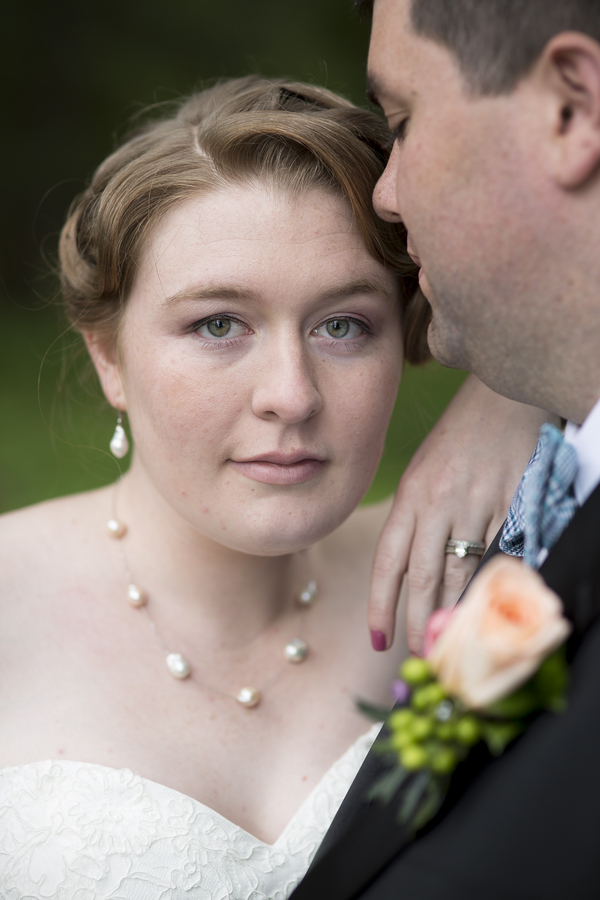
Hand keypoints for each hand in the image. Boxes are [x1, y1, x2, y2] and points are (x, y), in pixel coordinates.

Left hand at [369, 375, 550, 654]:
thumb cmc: (458, 436)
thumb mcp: (423, 474)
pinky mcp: (513, 502)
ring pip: (464, 573)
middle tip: (421, 655)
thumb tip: (412, 573)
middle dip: (420, 623)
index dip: (382, 605)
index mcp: (410, 496)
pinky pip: (504, 553)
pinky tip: (491, 606)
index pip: (389, 562)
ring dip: (456, 613)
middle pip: (425, 578)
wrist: (502, 393)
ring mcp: (478, 503)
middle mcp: (438, 503)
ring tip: (451, 642)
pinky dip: (497, 583)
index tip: (378, 638)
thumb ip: (416, 520)